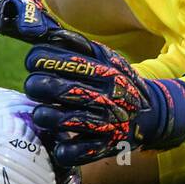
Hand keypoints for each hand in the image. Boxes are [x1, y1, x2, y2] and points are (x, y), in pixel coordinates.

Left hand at [24, 29, 184, 167]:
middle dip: (36, 86)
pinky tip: (59, 140)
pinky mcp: (102, 148)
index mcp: (104, 70)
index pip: (64, 61)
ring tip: (42, 112)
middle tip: (33, 86)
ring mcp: (104, 124)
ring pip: (61, 121)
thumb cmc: (116, 81)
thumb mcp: (104, 56)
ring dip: (44, 116)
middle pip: (58, 89)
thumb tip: (45, 31)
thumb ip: (75, 43)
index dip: (39, 59)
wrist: (151, 113)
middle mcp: (105, 96)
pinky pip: (73, 153)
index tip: (33, 62)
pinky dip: (62, 149)